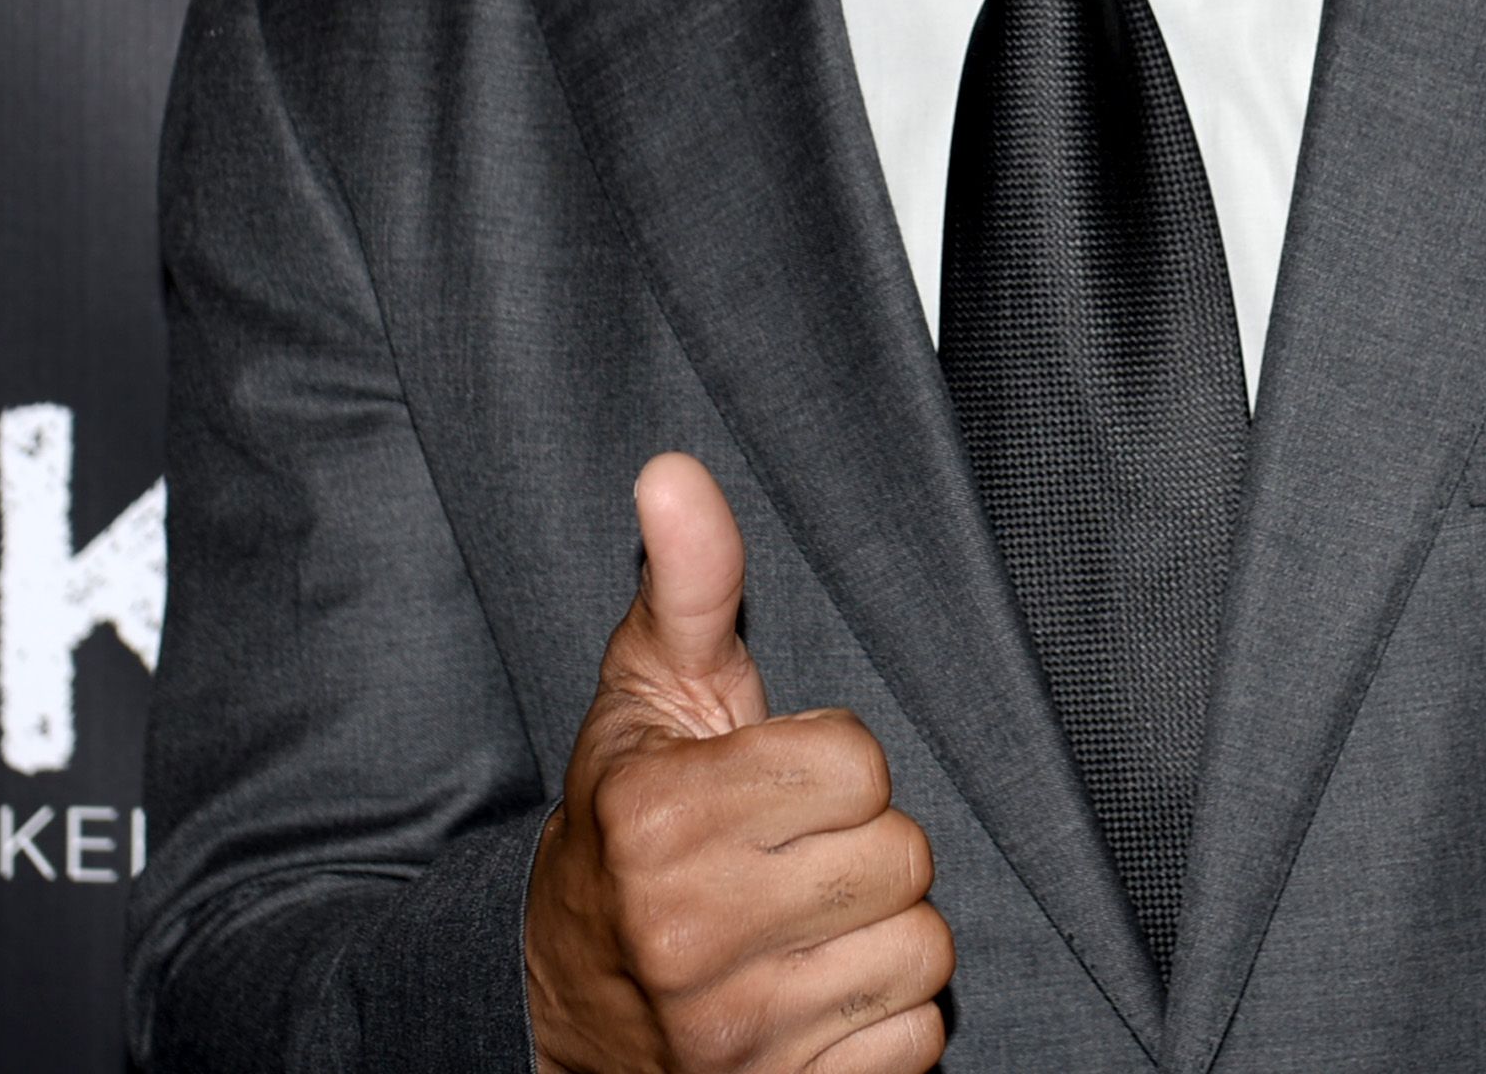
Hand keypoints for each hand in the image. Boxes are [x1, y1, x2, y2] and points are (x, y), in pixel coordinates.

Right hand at [525, 452, 952, 1073]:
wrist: (561, 1001)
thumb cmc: (627, 824)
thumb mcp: (645, 695)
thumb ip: (686, 583)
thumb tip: (673, 469)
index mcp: (656, 821)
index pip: (857, 762)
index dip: (832, 762)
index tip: (777, 780)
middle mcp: (686, 936)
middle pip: (903, 855)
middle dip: (865, 845)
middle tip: (798, 854)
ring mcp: (732, 1038)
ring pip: (923, 953)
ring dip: (883, 935)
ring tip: (813, 923)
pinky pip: (916, 1045)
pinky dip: (888, 1024)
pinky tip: (822, 997)